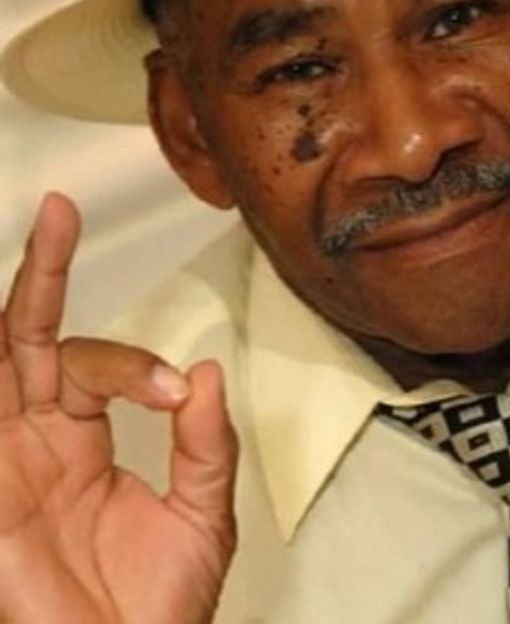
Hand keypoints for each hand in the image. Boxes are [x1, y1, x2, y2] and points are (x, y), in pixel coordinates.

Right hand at [0, 193, 237, 622]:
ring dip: (21, 294)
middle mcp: (33, 439)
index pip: (94, 363)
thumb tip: (205, 371)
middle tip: (59, 210)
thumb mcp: (198, 517)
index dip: (135, 367)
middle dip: (44, 270)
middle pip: (29, 335)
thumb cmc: (153, 611)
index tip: (174, 393)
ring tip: (45, 230)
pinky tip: (3, 333)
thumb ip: (205, 445)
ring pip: (1, 354)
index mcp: (80, 439)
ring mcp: (3, 458)